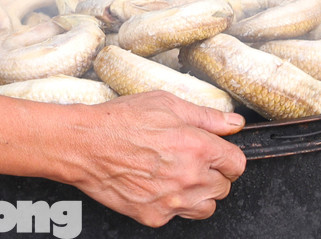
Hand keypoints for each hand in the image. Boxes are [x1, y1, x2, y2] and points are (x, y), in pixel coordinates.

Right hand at [65, 91, 246, 226]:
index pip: (237, 163)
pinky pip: (178, 216)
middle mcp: (189, 177)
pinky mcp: (156, 216)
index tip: (218, 154)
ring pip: (207, 207)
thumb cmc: (119, 121)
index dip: (227, 156)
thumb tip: (233, 122)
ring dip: (198, 193)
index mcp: (197, 146)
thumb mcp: (165, 104)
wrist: (84, 145)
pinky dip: (172, 204)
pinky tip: (157, 185)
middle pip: (224, 187)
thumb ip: (206, 116)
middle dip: (212, 173)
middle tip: (190, 160)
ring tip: (177, 176)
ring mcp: (173, 201)